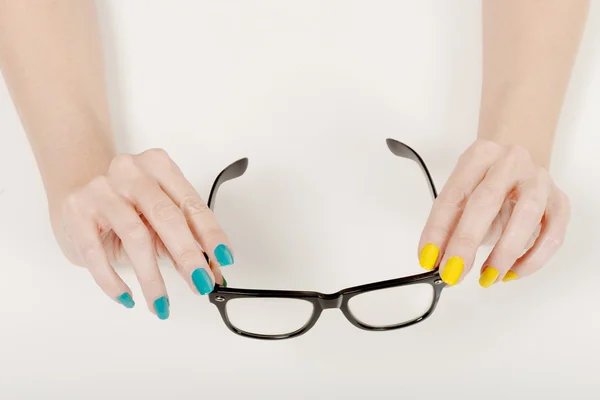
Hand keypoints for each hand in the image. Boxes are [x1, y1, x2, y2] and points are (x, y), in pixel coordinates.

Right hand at [52, 149, 232, 318]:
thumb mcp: (157, 217)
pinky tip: (127, 296)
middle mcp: (131, 171)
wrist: (75, 189)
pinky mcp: (76, 211)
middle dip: (188, 255)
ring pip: (135, 236)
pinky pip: (96, 253)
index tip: (224, 259)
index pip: (192, 204)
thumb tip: (211, 271)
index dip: (211, 234)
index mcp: (159, 166)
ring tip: (161, 302)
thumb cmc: (126, 204)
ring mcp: (100, 189)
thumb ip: (184, 240)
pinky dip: (113, 280)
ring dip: (152, 277)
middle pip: (166, 216)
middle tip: (201, 282)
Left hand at [417, 139, 569, 286]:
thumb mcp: (462, 196)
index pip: (453, 195)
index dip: (437, 229)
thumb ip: (448, 225)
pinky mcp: (560, 202)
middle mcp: (511, 162)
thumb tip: (435, 259)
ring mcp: (540, 180)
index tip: (428, 258)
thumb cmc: (487, 183)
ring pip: (527, 216)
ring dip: (504, 253)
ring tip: (486, 277)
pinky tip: (511, 272)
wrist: (521, 163)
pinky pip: (552, 235)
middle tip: (453, 271)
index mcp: (479, 156)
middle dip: (466, 242)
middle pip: (487, 201)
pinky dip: (532, 260)